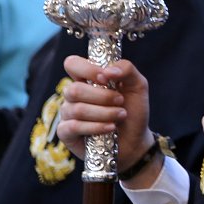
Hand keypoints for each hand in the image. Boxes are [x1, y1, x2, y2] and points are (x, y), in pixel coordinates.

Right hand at [57, 58, 154, 178]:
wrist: (136, 140)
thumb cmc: (133, 110)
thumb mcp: (138, 86)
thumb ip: (127, 69)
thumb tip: (108, 70)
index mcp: (87, 79)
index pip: (72, 64)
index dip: (87, 69)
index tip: (106, 78)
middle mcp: (74, 94)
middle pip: (75, 89)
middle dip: (103, 97)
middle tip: (120, 101)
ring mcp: (67, 113)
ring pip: (77, 109)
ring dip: (105, 113)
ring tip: (120, 116)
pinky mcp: (66, 132)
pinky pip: (74, 126)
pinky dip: (96, 127)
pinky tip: (110, 128)